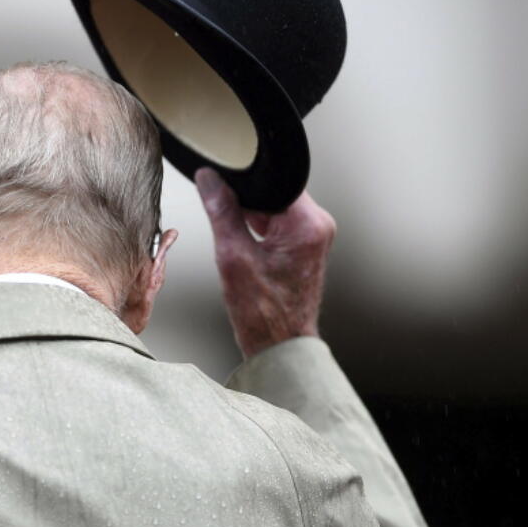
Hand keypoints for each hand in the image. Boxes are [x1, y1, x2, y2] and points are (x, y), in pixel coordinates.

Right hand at [195, 168, 336, 357]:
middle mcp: (317, 226)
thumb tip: (209, 180)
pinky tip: (249, 254)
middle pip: (273, 192)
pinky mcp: (304, 245)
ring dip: (251, 220)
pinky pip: (277, 223)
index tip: (223, 189)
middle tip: (233, 232)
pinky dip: (258, 231)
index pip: (273, 180)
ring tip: (244, 251)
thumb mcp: (232, 256)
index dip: (244, 180)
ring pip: (273, 207)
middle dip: (246, 203)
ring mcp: (313, 236)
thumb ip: (221, 211)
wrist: (280, 346)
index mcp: (308, 225)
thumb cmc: (264, 315)